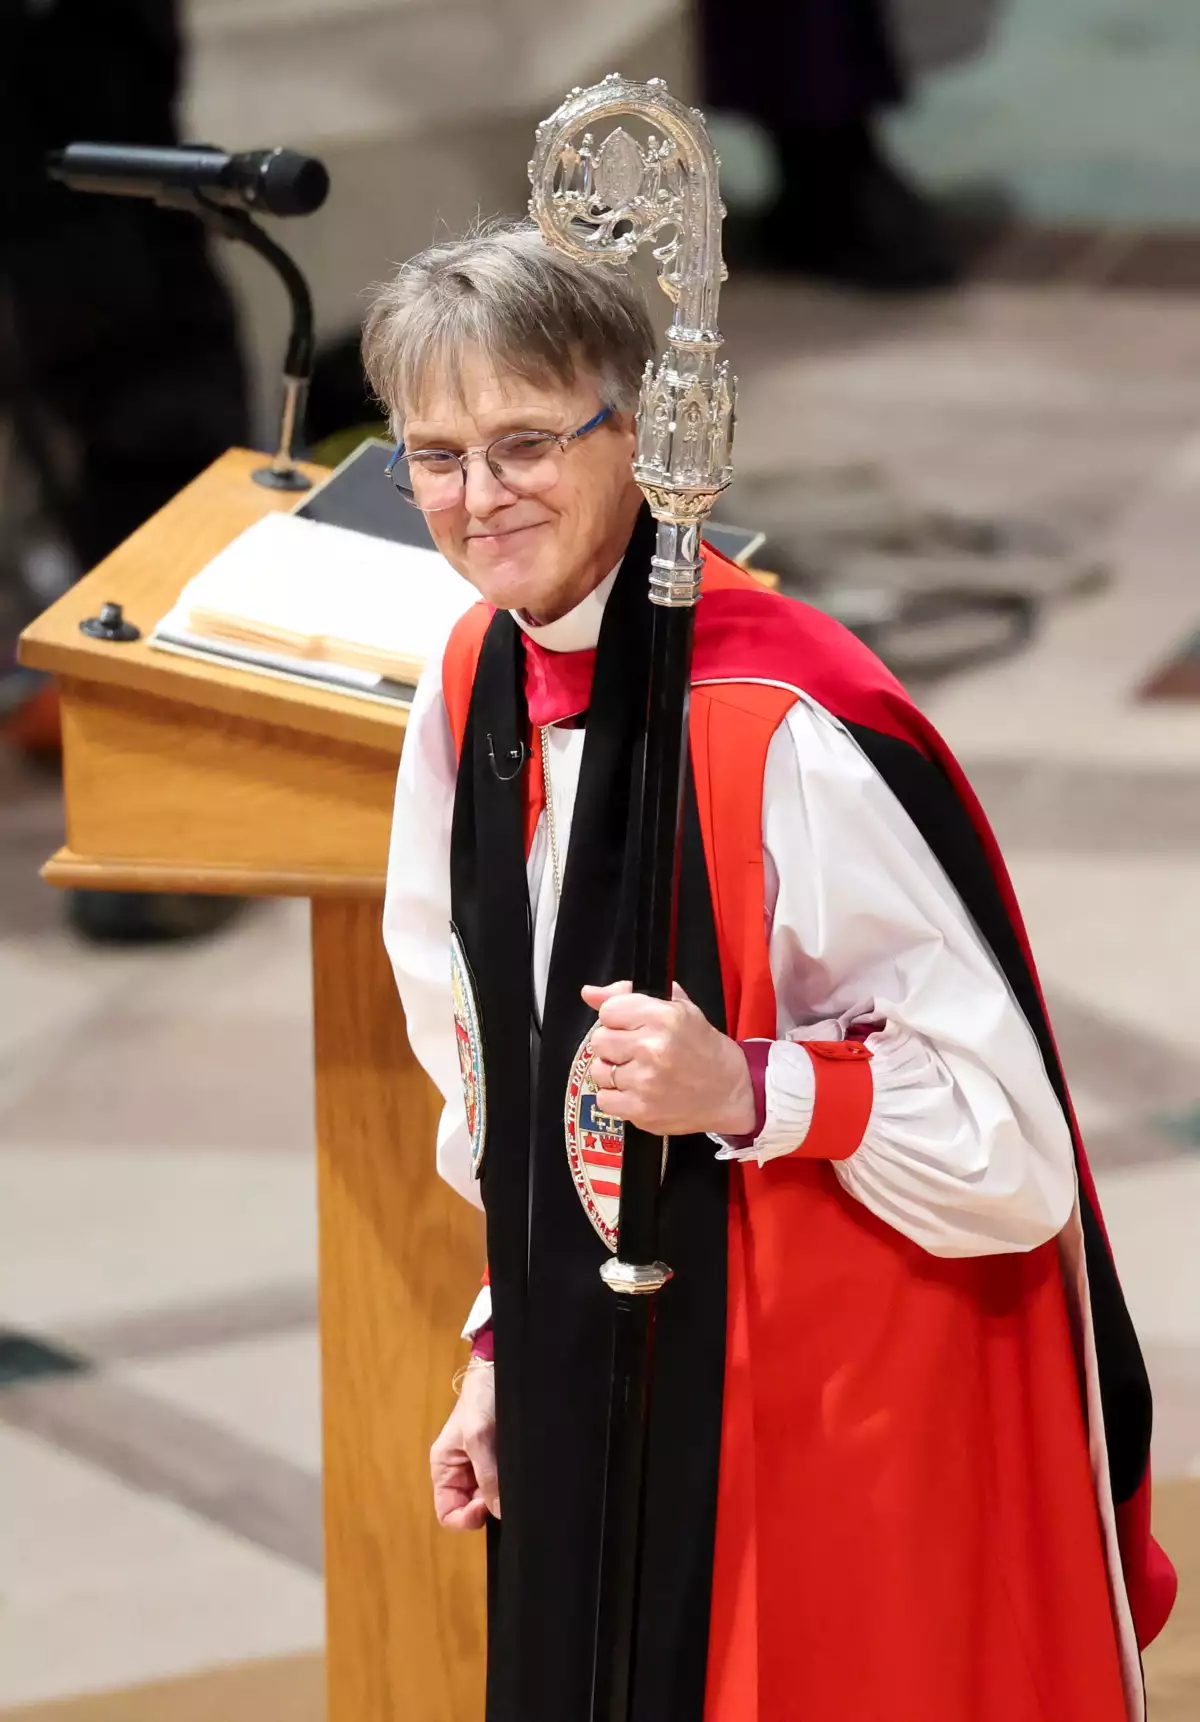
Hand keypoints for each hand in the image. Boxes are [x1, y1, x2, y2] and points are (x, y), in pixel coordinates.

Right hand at [430, 1364, 498, 1530]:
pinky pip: (505, 1484)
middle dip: (488, 1506)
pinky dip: (512, 1486)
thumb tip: (498, 1511)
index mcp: (445, 1470)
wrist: (500, 1370)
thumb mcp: (478, 1436)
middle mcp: (462, 1474)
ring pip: (491, 1499)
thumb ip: (486, 1476)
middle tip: (504, 1491)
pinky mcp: (501, 1461)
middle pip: (471, 1509)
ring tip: (514, 1479)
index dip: (465, 1518)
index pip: (448, 1513)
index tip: (485, 1506)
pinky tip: (521, 1476)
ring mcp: (482, 1469)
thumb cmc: (480, 1400)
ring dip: (502, 1496)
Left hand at [580, 980, 755, 1138]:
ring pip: (599, 1071)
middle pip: (598, 1041)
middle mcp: (652, 1048)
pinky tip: (637, 1092)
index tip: (632, 1027)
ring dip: (613, 1072)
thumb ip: (628, 995)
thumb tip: (588, 993)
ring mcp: (645, 1082)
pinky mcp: (641, 1111)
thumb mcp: (677, 1009)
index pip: (608, 1011)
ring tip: (638, 1073)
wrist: (730, 1091)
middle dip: (614, 1045)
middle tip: (636, 1051)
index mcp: (663, 1017)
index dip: (617, 1019)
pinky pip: (604, 1099)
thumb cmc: (703, 1047)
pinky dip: (616, 1097)